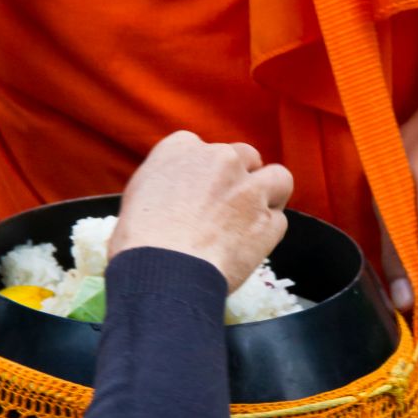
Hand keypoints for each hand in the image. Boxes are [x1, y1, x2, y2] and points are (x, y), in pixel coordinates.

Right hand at [109, 130, 293, 290]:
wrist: (165, 270)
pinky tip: (248, 248)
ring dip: (270, 194)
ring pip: (278, 178)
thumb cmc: (140, 240)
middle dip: (242, 177)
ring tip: (256, 217)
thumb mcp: (139, 194)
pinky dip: (267, 234)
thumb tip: (180, 192)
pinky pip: (278, 221)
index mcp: (182, 148)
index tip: (202, 190)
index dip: (207, 171)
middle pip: (246, 156)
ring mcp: (249, 188)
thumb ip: (167, 180)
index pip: (203, 147)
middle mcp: (220, 159)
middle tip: (231, 205)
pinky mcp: (268, 220)